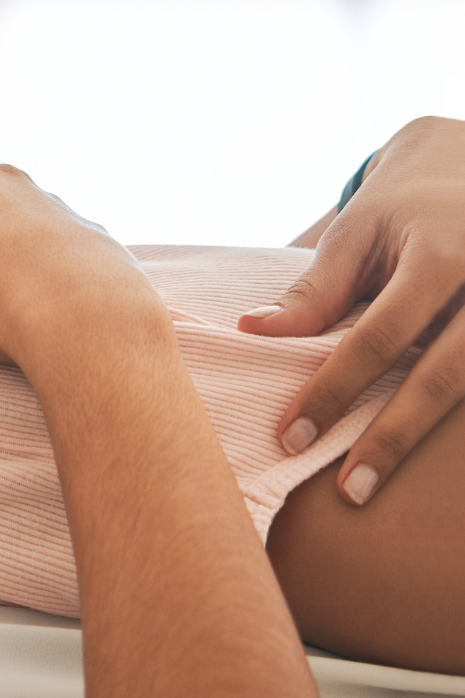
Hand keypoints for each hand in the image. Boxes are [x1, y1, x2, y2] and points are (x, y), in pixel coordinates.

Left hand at [239, 116, 464, 503]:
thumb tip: (252, 332)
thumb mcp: (355, 232)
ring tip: (376, 481)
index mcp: (442, 256)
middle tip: (350, 491)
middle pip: (442, 377)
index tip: (292, 436)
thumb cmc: (403, 207)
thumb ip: (314, 289)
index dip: (334, 389)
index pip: (380, 337)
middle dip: (392, 437)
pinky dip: (455, 419)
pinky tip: (423, 458)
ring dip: (425, 438)